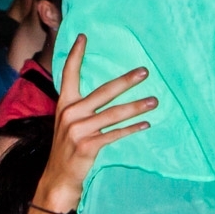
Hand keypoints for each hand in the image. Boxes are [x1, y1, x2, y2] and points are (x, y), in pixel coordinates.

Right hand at [33, 34, 154, 207]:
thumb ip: (81, 103)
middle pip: (103, 91)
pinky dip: (132, 129)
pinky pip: (115, 134)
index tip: (84, 36)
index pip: (69, 73)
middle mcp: (70, 113)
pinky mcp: (87, 145)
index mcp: (64, 103)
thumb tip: (106, 87)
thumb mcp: (68, 120)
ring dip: (137, 107)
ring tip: (155, 101)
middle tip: (145, 71)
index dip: (76, 54)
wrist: (59, 177)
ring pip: (114, 114)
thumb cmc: (68, 145)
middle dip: (126, 81)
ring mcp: (78, 130)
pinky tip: (146, 124)